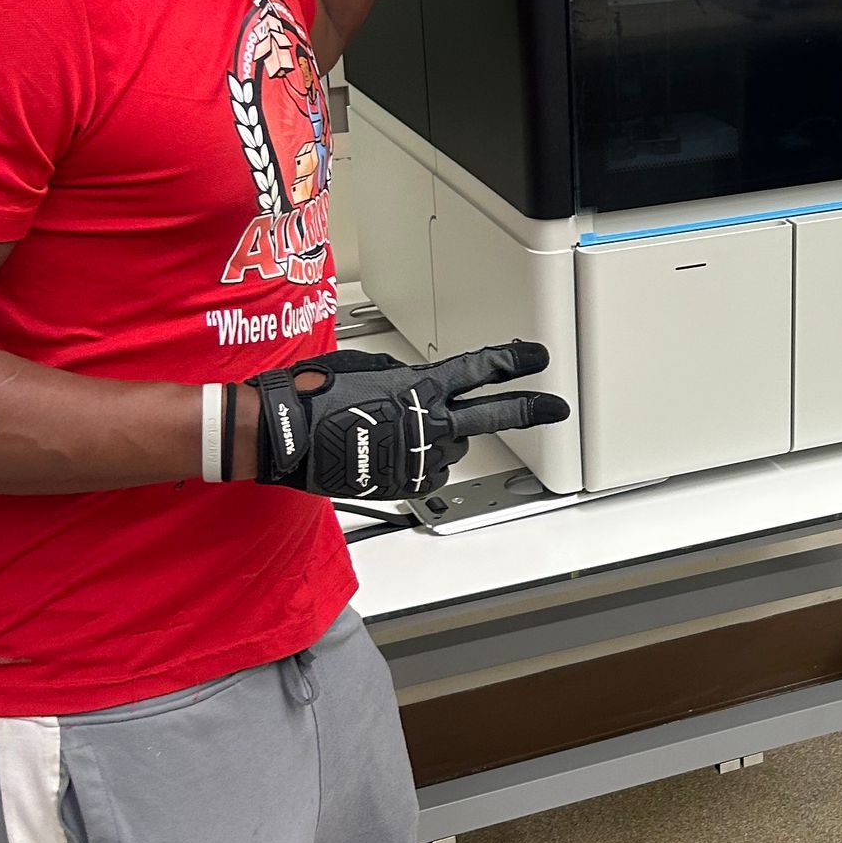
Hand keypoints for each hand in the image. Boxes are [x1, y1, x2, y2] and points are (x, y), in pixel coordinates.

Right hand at [243, 342, 567, 499]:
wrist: (286, 436)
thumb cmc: (313, 396)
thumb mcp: (364, 366)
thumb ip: (401, 375)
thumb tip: (413, 386)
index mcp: (420, 386)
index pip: (481, 370)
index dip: (514, 362)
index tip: (536, 359)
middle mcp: (429, 421)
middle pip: (494, 416)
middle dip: (530, 410)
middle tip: (555, 409)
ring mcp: (420, 456)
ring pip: (453, 448)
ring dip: (443, 439)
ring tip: (406, 433)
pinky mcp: (406, 483)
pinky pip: (430, 473)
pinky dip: (424, 464)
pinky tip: (398, 455)